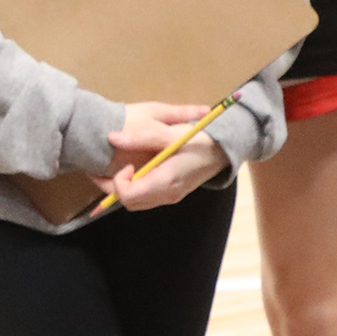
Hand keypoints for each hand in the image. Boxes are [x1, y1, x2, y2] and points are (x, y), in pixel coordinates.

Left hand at [95, 101, 225, 210]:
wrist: (224, 149)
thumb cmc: (200, 140)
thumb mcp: (172, 133)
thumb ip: (142, 136)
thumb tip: (112, 138)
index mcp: (166, 182)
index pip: (129, 196)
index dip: (119, 181)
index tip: (127, 163)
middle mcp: (168, 195)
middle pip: (130, 202)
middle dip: (116, 187)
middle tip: (118, 166)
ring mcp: (171, 197)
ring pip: (137, 202)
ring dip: (126, 188)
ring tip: (125, 167)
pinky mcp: (172, 194)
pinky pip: (147, 198)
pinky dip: (136, 188)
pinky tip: (138, 171)